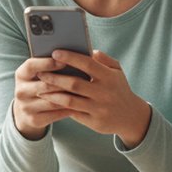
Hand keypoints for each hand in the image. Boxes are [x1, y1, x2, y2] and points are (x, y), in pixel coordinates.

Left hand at [16, 49, 151, 147]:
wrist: (131, 116)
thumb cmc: (119, 88)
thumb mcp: (117, 71)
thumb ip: (104, 59)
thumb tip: (88, 50)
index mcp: (110, 77)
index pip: (88, 64)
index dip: (70, 58)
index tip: (55, 52)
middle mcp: (105, 93)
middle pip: (75, 84)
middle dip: (55, 77)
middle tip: (40, 72)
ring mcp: (99, 109)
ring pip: (70, 101)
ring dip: (52, 94)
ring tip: (40, 88)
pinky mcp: (94, 122)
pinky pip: (73, 113)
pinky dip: (60, 106)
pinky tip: (49, 100)